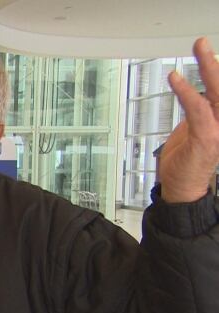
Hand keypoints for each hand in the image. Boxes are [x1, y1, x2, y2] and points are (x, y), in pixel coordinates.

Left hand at [160, 37, 218, 202]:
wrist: (182, 190)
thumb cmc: (185, 163)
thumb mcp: (192, 130)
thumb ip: (196, 113)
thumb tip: (194, 95)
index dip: (215, 71)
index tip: (207, 52)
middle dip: (213, 62)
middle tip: (202, 42)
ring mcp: (218, 131)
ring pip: (217, 93)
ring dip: (208, 68)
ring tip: (200, 49)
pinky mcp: (206, 139)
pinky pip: (198, 111)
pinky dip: (187, 93)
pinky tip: (176, 79)